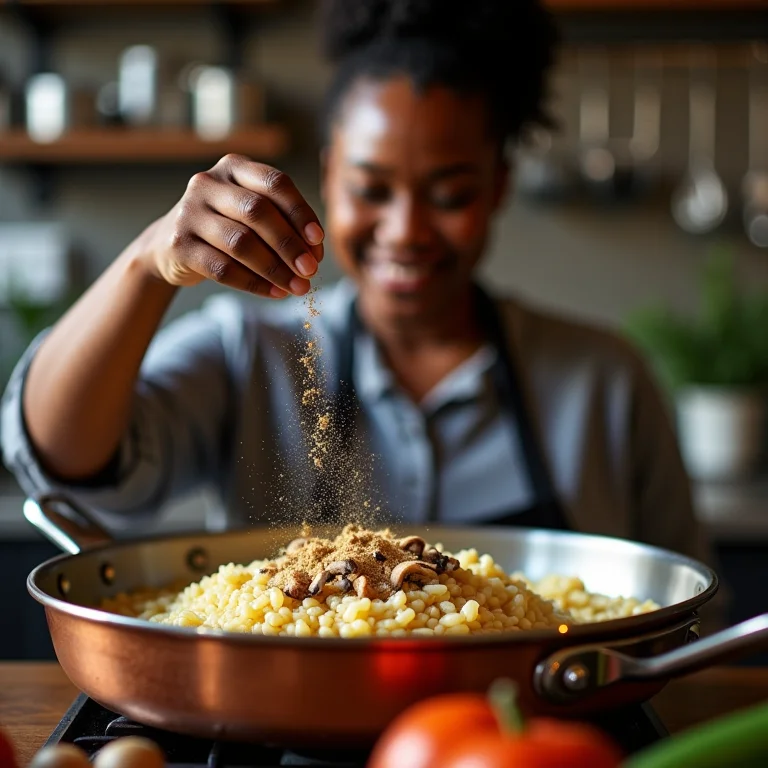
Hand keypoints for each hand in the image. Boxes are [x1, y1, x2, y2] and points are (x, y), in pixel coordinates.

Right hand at [139, 154, 323, 297]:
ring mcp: (189, 212)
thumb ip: (282, 222)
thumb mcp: (251, 213)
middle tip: (310, 270)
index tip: (318, 240)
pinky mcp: (179, 244)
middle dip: (289, 244)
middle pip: (258, 212)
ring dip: (275, 269)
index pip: (275, 183)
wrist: (170, 244)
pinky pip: (222, 268)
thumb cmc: (226, 226)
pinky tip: (275, 293)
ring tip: (298, 287)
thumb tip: (314, 253)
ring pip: (240, 243)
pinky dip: (254, 283)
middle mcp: (208, 183)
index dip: (300, 212)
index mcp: (234, 167)